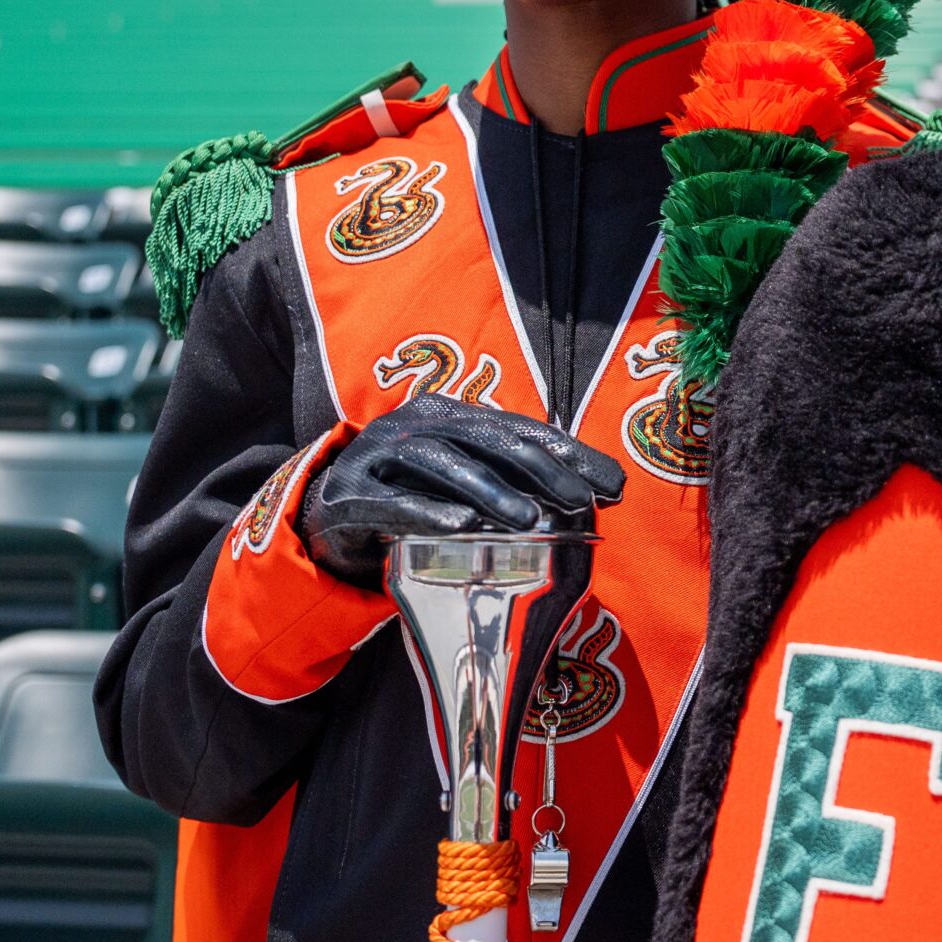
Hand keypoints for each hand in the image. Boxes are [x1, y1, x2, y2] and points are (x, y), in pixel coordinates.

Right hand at [300, 396, 625, 588]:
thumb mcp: (463, 481)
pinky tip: (462, 526)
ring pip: (442, 463)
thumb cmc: (410, 493)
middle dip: (541, 470)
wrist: (326, 512)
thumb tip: (591, 497)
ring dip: (490, 491)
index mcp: (452, 415)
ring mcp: (380, 454)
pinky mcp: (350, 492)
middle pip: (488, 440)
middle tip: (580, 502)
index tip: (614, 486)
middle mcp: (418, 424)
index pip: (521, 430)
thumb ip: (514, 482)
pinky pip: (392, 500)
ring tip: (530, 520)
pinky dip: (428, 511)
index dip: (570, 454)